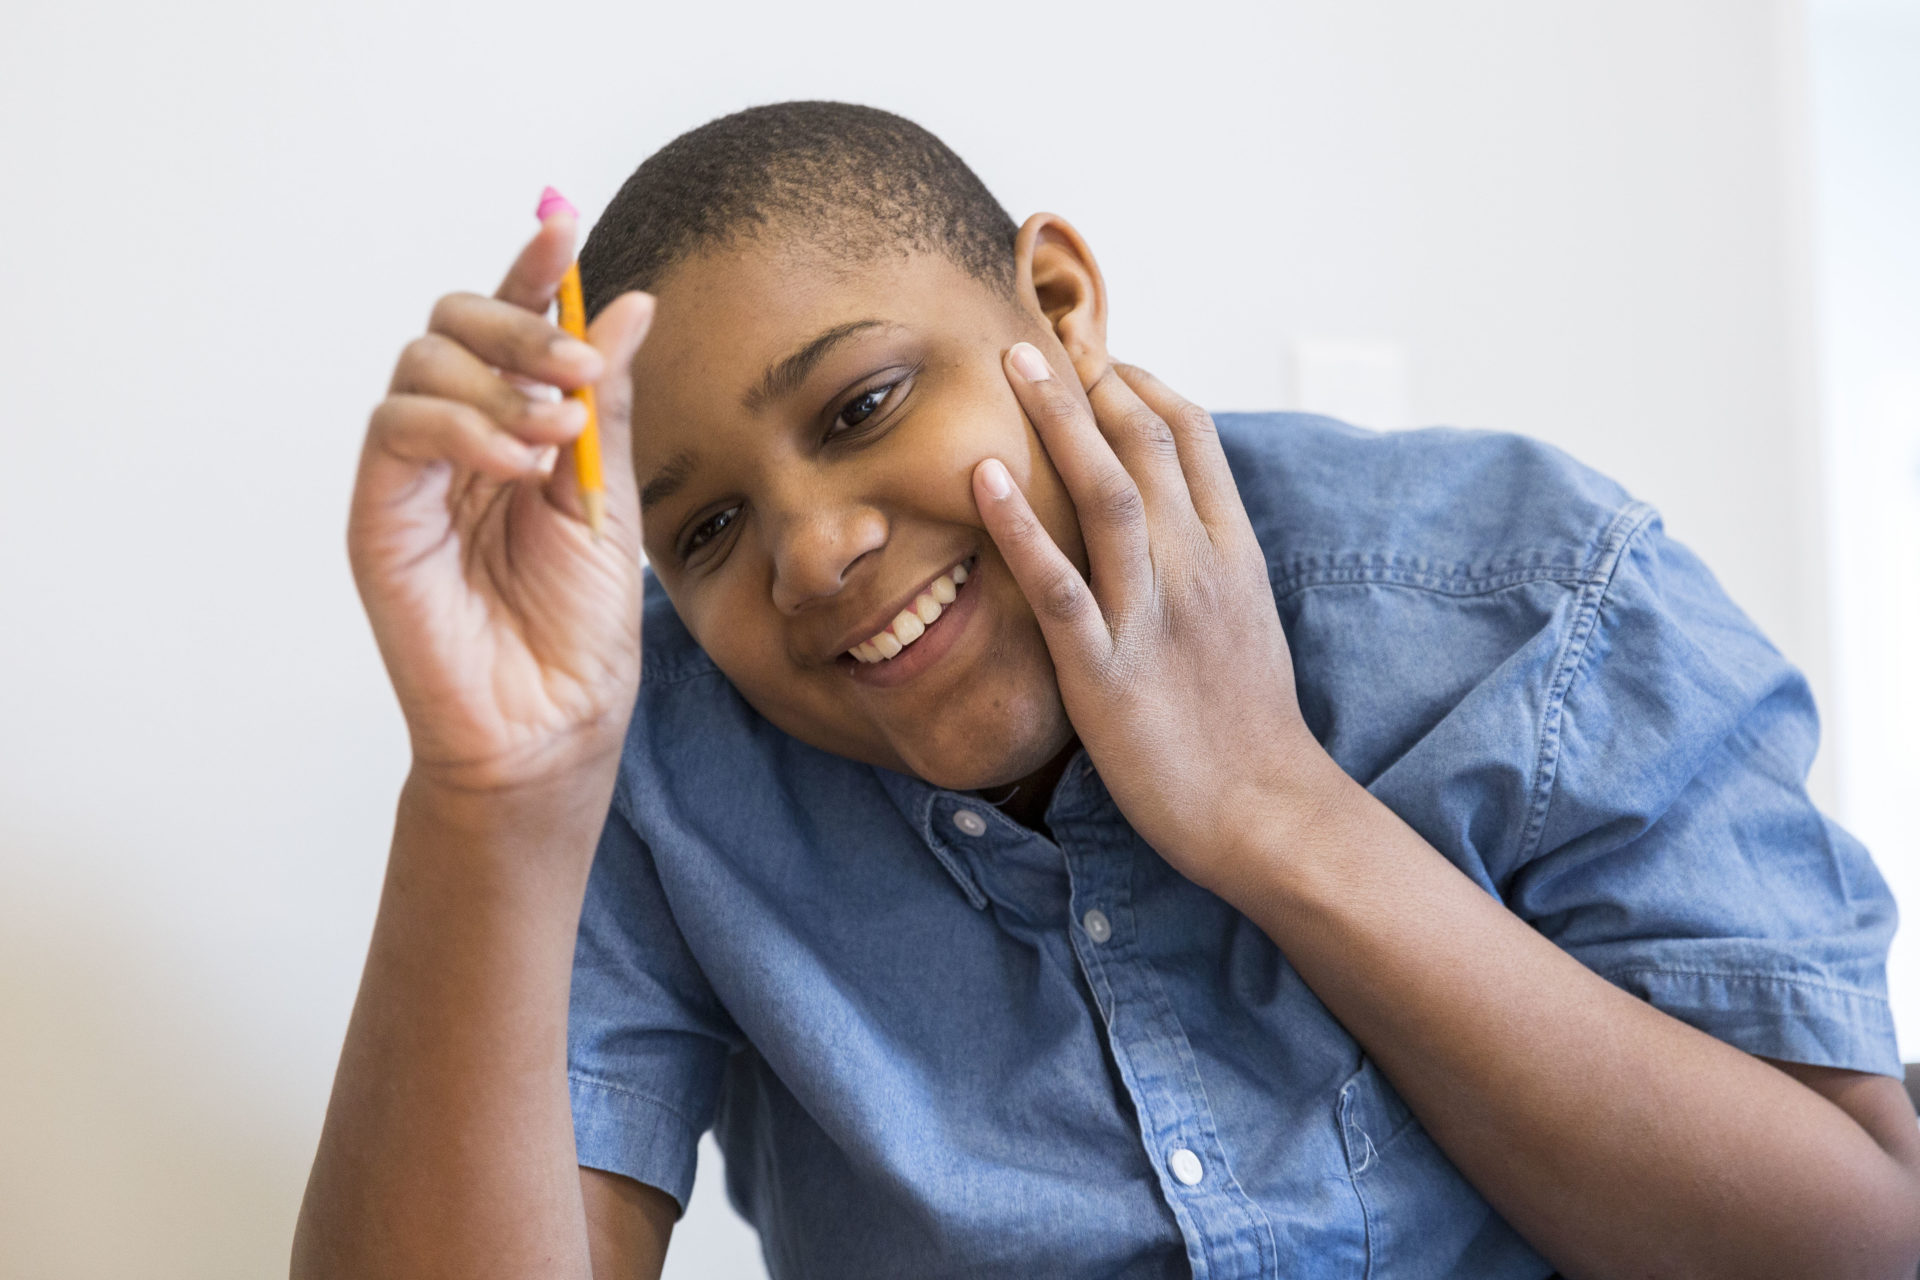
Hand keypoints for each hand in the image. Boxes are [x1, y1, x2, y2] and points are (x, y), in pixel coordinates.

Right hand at [347, 211, 654, 793]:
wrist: (552, 721)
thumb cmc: (579, 624)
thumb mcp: (607, 496)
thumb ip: (605, 402)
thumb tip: (631, 305)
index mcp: (513, 427)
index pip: (510, 325)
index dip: (531, 270)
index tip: (563, 224)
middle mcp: (456, 439)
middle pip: (452, 323)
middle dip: (519, 323)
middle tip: (578, 369)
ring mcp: (412, 475)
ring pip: (420, 363)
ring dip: (497, 381)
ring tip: (555, 436)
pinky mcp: (379, 514)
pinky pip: (397, 429)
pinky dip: (461, 427)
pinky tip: (516, 464)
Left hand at [973, 345, 1324, 892]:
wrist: (1266, 811)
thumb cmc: (1247, 727)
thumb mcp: (1244, 623)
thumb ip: (1210, 564)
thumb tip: (1172, 521)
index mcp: (1229, 553)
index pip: (1192, 438)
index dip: (1143, 386)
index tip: (1098, 357)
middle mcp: (1196, 567)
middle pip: (1146, 444)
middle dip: (1091, 382)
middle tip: (1038, 336)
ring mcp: (1152, 615)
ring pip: (1106, 493)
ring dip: (1058, 421)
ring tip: (1013, 364)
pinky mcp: (1108, 670)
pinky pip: (1061, 586)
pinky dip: (1021, 529)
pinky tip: (982, 481)